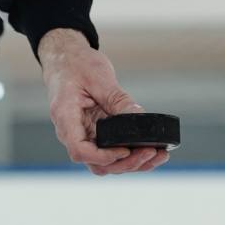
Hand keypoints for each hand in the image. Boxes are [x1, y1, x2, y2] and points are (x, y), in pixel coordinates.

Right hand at [38, 28, 169, 174]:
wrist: (67, 60)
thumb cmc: (76, 65)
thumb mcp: (99, 78)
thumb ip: (117, 100)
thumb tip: (139, 116)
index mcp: (66, 117)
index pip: (80, 150)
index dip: (104, 156)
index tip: (126, 150)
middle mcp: (72, 133)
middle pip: (96, 163)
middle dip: (125, 163)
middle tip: (151, 152)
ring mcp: (84, 137)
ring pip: (106, 163)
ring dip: (132, 164)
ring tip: (158, 155)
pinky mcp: (96, 136)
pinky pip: (111, 153)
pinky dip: (131, 156)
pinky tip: (152, 152)